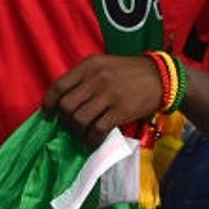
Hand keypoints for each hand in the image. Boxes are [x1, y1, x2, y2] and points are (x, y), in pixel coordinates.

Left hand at [42, 55, 162, 146]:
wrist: (160, 77)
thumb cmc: (128, 72)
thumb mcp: (103, 65)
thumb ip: (84, 78)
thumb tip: (63, 101)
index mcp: (88, 66)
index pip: (59, 86)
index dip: (49, 103)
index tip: (48, 114)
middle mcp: (95, 78)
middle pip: (66, 106)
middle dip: (64, 121)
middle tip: (69, 127)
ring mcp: (108, 94)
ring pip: (79, 119)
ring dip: (77, 132)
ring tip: (82, 134)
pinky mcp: (120, 111)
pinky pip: (97, 130)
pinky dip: (91, 140)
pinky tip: (92, 142)